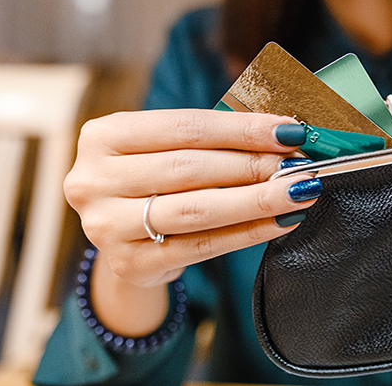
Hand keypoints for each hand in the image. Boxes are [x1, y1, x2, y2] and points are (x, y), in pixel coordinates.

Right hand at [65, 109, 318, 288]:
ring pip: (198, 210)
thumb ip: (217, 137)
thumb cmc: (156, 179)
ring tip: (298, 191)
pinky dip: (249, 233)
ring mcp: (105, 225)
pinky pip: (202, 246)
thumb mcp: (169, 147)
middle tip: (298, 164)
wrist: (124, 237)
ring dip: (258, 200)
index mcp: (103, 135)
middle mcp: (93, 180)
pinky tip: (281, 222)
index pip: (185, 127)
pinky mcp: (129, 264)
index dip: (241, 129)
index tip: (288, 131)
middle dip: (253, 164)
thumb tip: (284, 131)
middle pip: (190, 168)